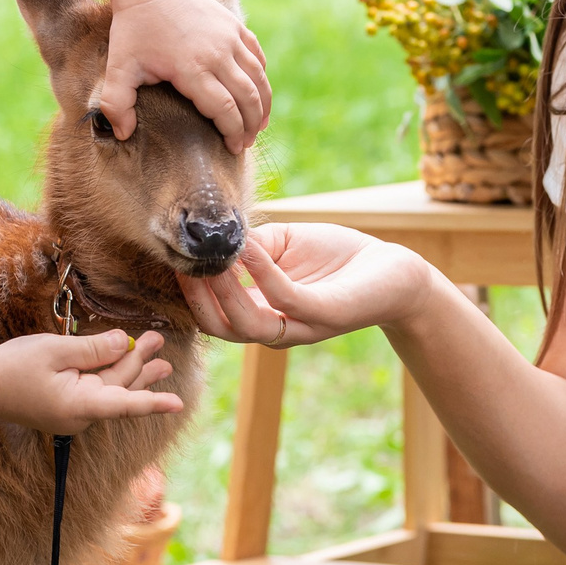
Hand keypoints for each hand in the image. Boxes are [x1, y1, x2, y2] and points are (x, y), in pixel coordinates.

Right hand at [0, 329, 185, 433]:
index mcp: (79, 405)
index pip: (124, 403)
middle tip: (159, 341)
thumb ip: (93, 348)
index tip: (178, 403)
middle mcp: (80, 415)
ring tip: (160, 361)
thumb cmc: (13, 367)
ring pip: (110, 389)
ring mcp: (73, 414)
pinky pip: (96, 391)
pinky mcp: (66, 408)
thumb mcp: (55, 350)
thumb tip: (122, 343)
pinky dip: (111, 375)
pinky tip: (122, 361)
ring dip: (132, 370)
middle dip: (140, 364)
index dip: (153, 402)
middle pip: (119, 387)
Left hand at [99, 0, 270, 150]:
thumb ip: (116, 104)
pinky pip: (257, 57)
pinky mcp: (236, 26)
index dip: (232, 133)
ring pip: (259, 78)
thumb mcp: (118, 66)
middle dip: (251, 125)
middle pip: (248, 98)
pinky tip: (259, 93)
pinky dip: (262, 78)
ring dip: (263, 105)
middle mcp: (218, 53)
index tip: (232, 149)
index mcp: (192, 68)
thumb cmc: (133, 27)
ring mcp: (230, 37)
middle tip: (246, 143)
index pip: (224, 110)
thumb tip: (122, 135)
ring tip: (259, 124)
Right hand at [177, 223, 432, 348]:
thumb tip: (214, 235)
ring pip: (247, 323)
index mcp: (262, 313)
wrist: (392, 269)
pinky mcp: (325, 314)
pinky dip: (262, 272)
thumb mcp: (283, 243)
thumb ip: (248, 244)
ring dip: (224, 289)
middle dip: (197, 296)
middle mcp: (276, 328)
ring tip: (212, 255)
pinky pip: (285, 298)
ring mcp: (300, 326)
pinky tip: (249, 245)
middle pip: (220, 328)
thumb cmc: (336, 256)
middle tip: (182, 262)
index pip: (212, 314)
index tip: (173, 257)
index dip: (189, 290)